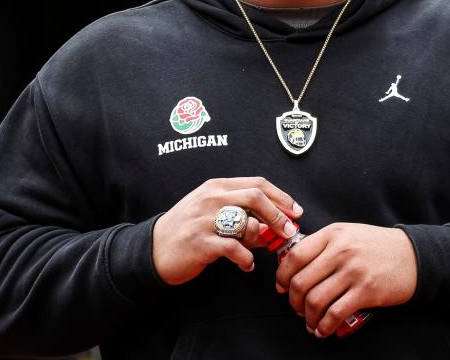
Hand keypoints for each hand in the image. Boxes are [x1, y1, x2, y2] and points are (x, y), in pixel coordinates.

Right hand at [152, 177, 302, 284]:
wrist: (153, 249)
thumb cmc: (187, 229)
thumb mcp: (212, 212)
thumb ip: (241, 214)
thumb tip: (272, 225)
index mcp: (217, 186)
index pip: (257, 183)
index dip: (281, 197)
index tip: (296, 211)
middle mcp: (211, 198)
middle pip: (256, 197)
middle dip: (279, 214)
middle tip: (289, 230)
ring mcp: (205, 220)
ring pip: (246, 223)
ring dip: (261, 239)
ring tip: (259, 249)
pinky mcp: (200, 242)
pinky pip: (234, 249)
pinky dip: (246, 259)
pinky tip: (246, 265)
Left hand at [275, 223, 416, 337]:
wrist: (412, 255)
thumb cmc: (376, 246)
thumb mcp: (347, 234)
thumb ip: (322, 244)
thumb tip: (292, 264)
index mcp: (332, 234)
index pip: (295, 256)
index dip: (282, 276)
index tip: (281, 287)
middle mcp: (340, 250)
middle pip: (301, 281)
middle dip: (293, 301)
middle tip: (297, 308)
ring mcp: (353, 271)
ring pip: (315, 300)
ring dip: (308, 317)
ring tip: (310, 321)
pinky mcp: (366, 291)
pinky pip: (335, 313)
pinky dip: (324, 326)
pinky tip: (323, 330)